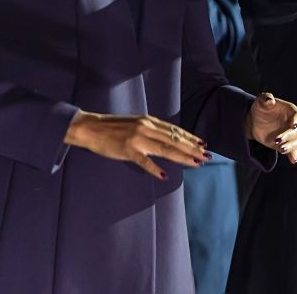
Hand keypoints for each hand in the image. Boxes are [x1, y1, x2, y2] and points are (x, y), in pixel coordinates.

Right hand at [64, 111, 208, 179]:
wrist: (90, 127)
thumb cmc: (113, 127)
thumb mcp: (136, 123)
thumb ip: (151, 130)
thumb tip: (168, 137)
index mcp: (149, 121)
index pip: (174, 130)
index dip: (190, 137)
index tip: (202, 143)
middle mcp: (146, 128)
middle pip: (174, 140)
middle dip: (192, 148)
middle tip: (206, 156)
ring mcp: (137, 140)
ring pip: (165, 149)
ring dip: (182, 157)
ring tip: (195, 163)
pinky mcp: (127, 150)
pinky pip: (144, 161)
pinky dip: (155, 169)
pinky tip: (164, 175)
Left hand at [245, 92, 296, 163]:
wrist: (254, 121)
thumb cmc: (260, 108)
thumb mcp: (260, 101)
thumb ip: (265, 98)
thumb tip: (270, 100)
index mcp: (291, 112)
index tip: (292, 125)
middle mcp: (293, 124)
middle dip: (288, 136)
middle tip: (277, 140)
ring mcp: (290, 135)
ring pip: (296, 142)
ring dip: (290, 147)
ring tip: (281, 150)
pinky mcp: (285, 144)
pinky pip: (292, 150)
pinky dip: (293, 155)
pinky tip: (293, 160)